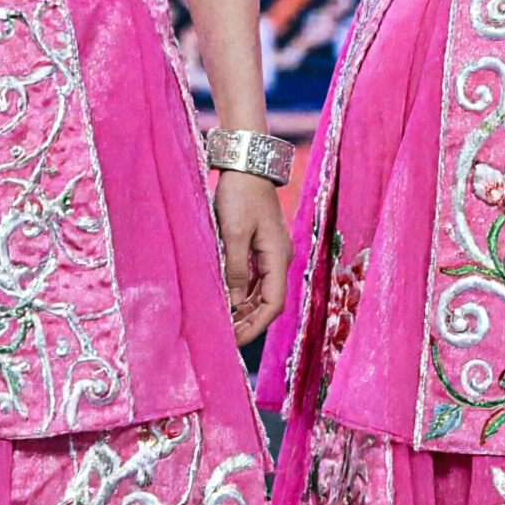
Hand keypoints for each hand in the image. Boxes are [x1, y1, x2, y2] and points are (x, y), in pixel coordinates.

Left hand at [213, 169, 292, 345]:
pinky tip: (228, 300)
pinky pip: (256, 277)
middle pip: (269, 300)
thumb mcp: (233, 233)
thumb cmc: (240, 195)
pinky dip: (243, 293)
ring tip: (225, 324)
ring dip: (245, 309)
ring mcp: (273, 251)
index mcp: (278, 256)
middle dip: (249, 322)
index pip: (273, 303)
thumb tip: (232, 302)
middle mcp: (280, 257)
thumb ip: (234, 269)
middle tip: (226, 338)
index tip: (235, 340)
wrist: (247, 163)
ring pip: (262, 290)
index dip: (255, 326)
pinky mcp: (263, 244)